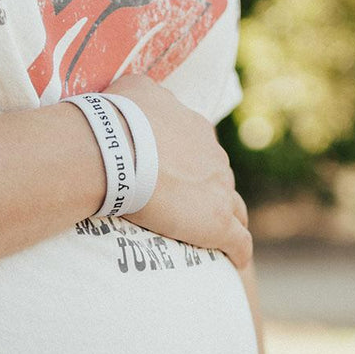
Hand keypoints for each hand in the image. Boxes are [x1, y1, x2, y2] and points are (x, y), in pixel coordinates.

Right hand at [103, 75, 251, 268]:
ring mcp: (219, 191)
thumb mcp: (134, 91)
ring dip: (228, 221)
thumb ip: (147, 98)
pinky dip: (238, 252)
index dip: (194, 168)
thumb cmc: (116, 121)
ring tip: (218, 240)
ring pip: (236, 210)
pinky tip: (234, 261)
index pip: (203, 153)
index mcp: (196, 130)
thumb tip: (143, 100)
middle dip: (211, 194)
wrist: (116, 151)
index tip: (179, 180)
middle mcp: (214, 157)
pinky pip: (239, 241)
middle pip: (221, 180)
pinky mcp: (217, 223)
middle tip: (192, 212)